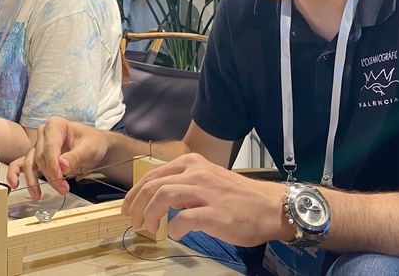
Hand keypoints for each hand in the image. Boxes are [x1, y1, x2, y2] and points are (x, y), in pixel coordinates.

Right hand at [8, 117, 106, 200]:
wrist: (95, 147)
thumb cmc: (93, 142)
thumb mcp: (89, 148)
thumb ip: (75, 156)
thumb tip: (61, 166)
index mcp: (56, 125)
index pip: (50, 147)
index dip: (53, 164)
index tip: (60, 177)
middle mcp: (43, 133)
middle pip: (41, 157)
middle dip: (50, 176)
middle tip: (63, 189)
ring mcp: (38, 145)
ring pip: (31, 163)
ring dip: (33, 180)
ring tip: (37, 195)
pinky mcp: (36, 157)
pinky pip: (22, 164)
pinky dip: (16, 173)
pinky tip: (14, 184)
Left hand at [122, 153, 289, 245]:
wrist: (270, 207)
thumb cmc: (238, 197)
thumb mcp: (208, 179)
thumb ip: (185, 183)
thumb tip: (158, 198)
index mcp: (192, 163)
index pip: (153, 175)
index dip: (135, 193)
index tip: (128, 207)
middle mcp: (197, 173)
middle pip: (153, 185)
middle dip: (137, 204)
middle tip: (134, 221)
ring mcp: (206, 192)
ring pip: (163, 196)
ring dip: (150, 213)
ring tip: (150, 228)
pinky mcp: (215, 213)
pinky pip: (184, 219)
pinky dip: (174, 228)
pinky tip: (175, 234)